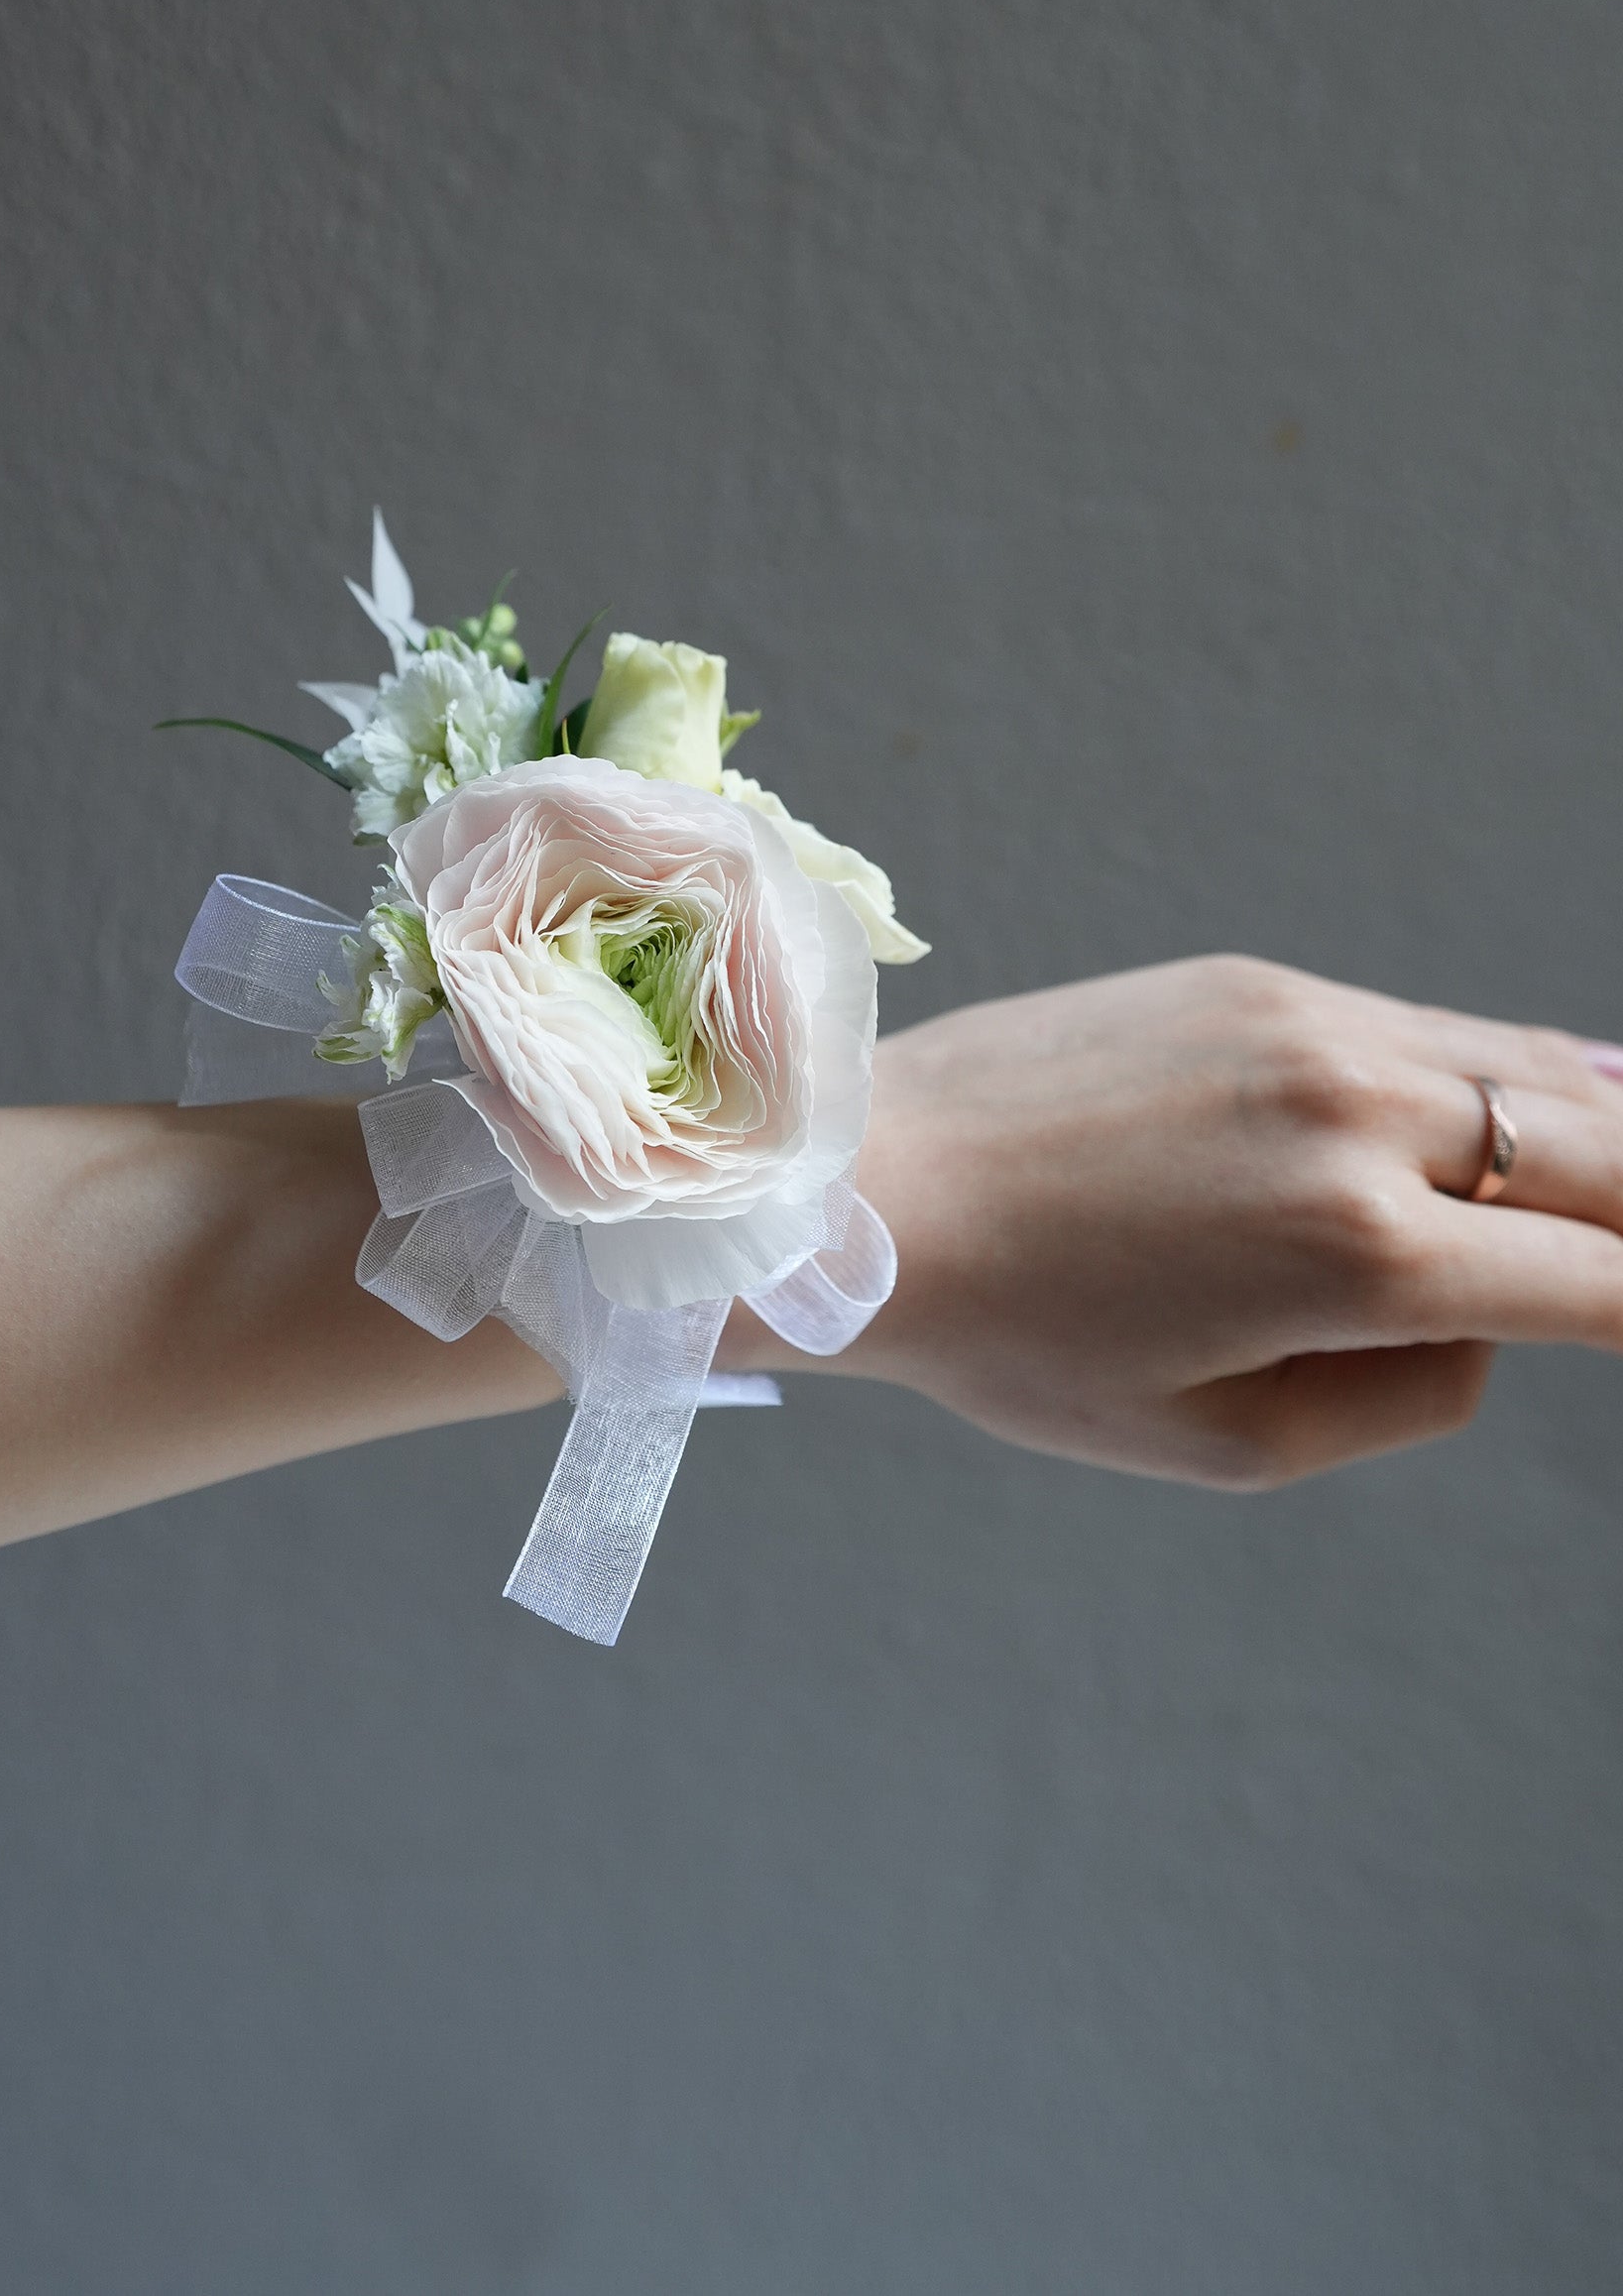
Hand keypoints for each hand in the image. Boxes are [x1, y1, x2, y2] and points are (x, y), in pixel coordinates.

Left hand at [786, 955, 1622, 1487]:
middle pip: (1605, 1153)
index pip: (1607, 1282)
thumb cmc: (1026, 1341)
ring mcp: (1312, 1024)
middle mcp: (1359, 1112)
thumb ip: (1409, 1392)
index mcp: (1360, 1252)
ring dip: (1607, 1132)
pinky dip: (1513, 1072)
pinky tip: (1567, 1095)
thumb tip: (1492, 1317)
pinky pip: (1433, 1029)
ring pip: (1537, 1069)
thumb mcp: (1227, 1440)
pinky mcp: (1261, 981)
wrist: (871, 1187)